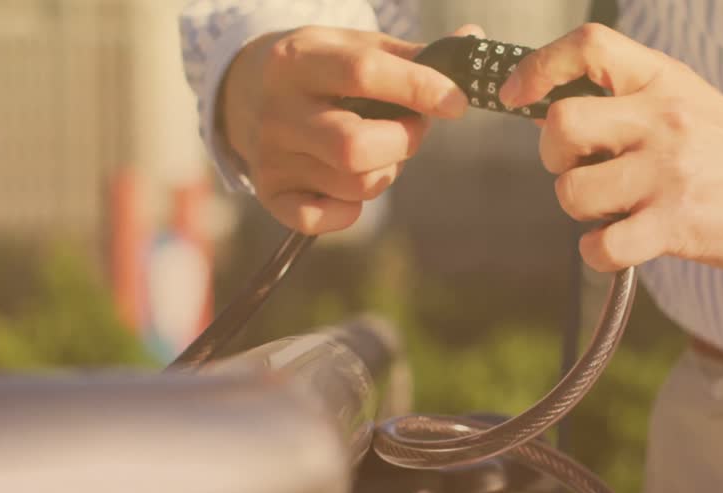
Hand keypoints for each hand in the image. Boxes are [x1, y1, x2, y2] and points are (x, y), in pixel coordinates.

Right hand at [220, 24, 482, 233]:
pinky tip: (349, 182)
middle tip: (412, 129)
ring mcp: (270, 156)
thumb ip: (415, 55)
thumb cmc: (325, 71)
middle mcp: (278, 109)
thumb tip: (473, 43)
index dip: (419, 89)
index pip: (364, 73)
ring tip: (379, 150)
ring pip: (353, 184)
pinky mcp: (270, 194)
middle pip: (354, 146)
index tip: (456, 102)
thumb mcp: (358, 48)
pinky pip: (324, 219)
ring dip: (386, 172)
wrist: (250, 91)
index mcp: (298, 60)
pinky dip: (350, 209)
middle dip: (403, 142)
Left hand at [498, 24, 722, 271]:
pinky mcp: (677, 223)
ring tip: (613, 209)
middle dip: (555, 158)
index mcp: (659, 80)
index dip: (538, 68)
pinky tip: (619, 244)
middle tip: (581, 171)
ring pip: (573, 192)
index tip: (517, 95)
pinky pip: (602, 246)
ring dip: (580, 210)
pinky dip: (598, 252)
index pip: (588, 46)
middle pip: (561, 126)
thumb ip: (622, 98)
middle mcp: (662, 118)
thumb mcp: (680, 99)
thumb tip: (543, 108)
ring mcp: (669, 171)